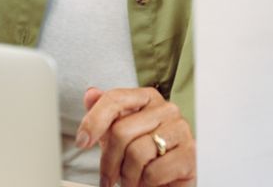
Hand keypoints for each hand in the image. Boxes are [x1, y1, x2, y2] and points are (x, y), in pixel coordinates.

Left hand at [75, 86, 195, 186]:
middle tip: (109, 178)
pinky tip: (148, 184)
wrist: (170, 183)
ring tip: (132, 182)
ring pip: (136, 153)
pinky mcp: (190, 154)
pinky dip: (145, 184)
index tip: (82, 141)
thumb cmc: (145, 159)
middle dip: (109, 162)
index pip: (115, 99)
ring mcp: (181, 130)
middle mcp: (167, 109)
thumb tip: (91, 93)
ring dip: (127, 177)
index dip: (94, 121)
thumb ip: (105, 113)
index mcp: (148, 98)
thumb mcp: (119, 136)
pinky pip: (154, 172)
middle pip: (121, 130)